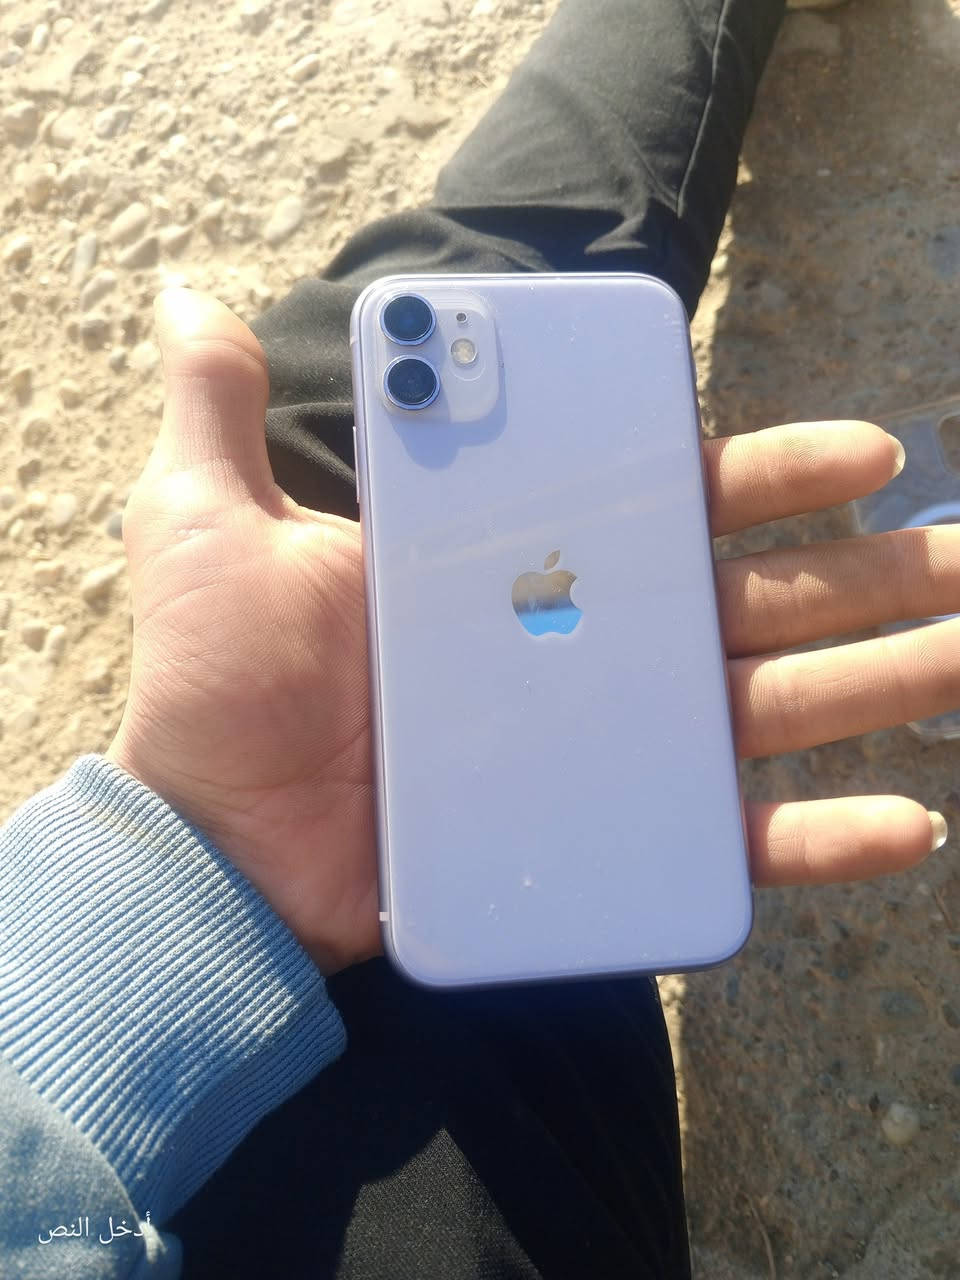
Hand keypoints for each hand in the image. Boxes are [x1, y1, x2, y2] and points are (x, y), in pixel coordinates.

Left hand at [109, 289, 956, 971]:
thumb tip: (194, 292)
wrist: (218, 848)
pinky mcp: (601, 835)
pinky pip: (727, 838)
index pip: (669, 504)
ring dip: (885, 682)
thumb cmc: (221, 690)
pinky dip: (818, 839)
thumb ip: (222, 409)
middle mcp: (580, 646)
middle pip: (751, 600)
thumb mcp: (210, 525)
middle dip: (872, 575)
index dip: (771, 479)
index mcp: (523, 564)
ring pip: (768, 705)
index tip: (863, 455)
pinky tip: (910, 821)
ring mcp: (600, 744)